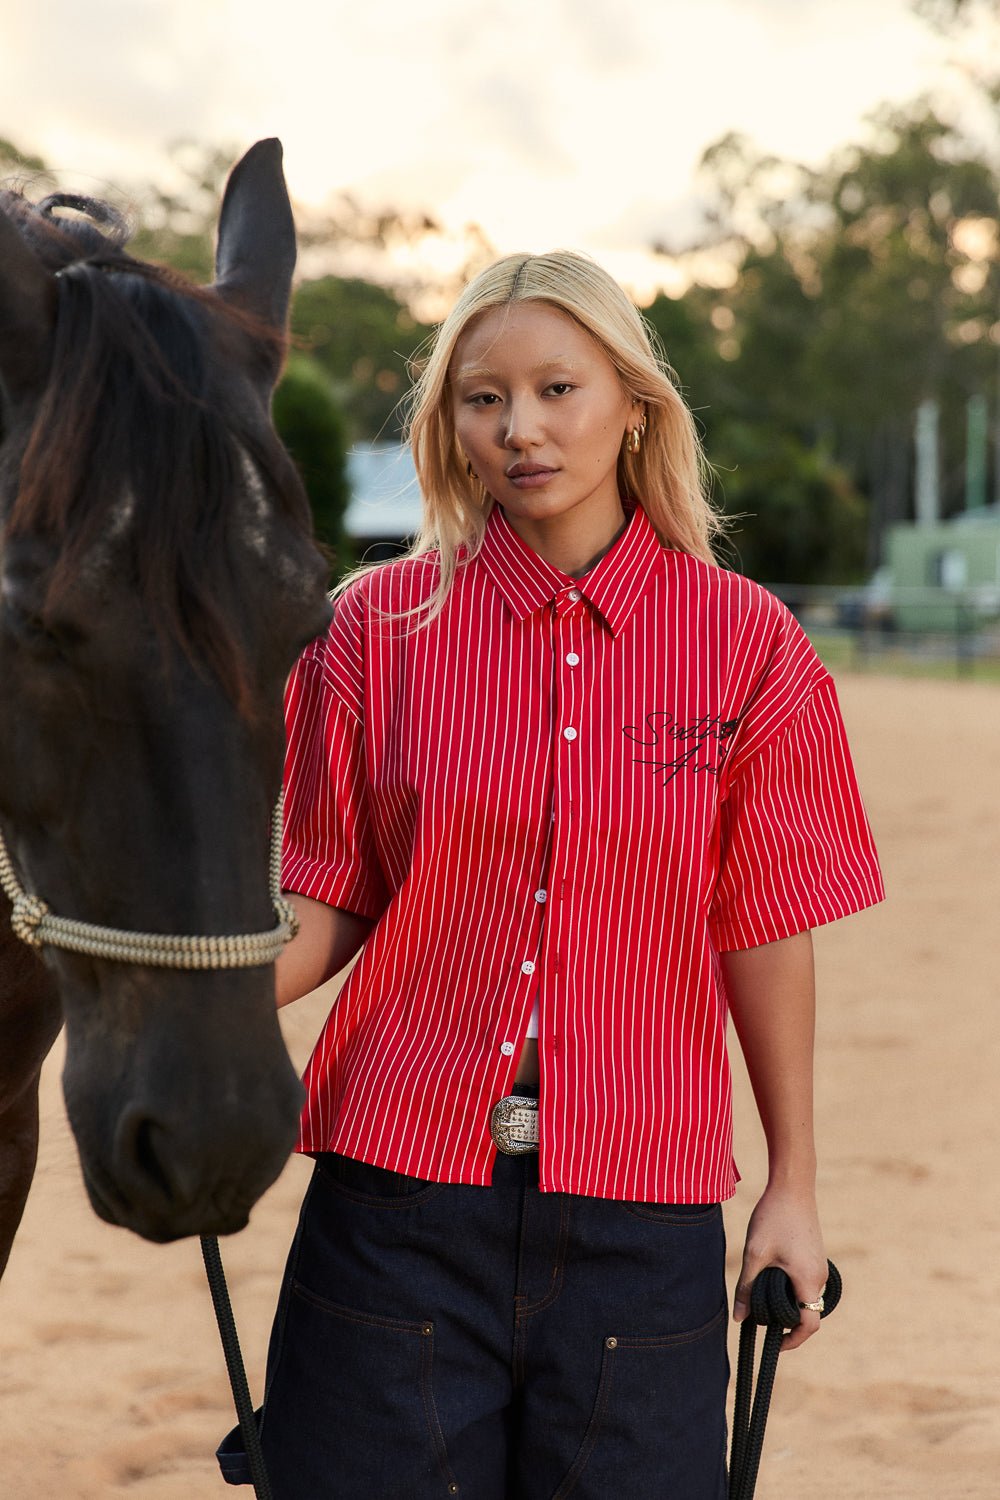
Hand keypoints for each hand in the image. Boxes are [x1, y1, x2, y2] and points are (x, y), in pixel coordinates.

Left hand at [733, 1183, 827, 1350]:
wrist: (792, 1186)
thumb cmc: (774, 1218)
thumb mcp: (754, 1254)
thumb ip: (746, 1288)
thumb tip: (739, 1318)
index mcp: (809, 1281)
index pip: (809, 1325)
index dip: (792, 1341)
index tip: (773, 1344)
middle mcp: (820, 1277)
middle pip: (805, 1312)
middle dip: (782, 1319)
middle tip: (756, 1311)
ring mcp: (819, 1266)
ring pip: (803, 1296)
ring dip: (783, 1300)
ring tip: (759, 1287)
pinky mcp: (815, 1256)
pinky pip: (804, 1281)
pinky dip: (788, 1285)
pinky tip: (769, 1271)